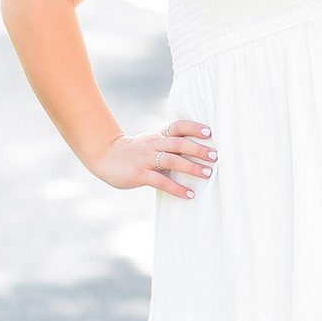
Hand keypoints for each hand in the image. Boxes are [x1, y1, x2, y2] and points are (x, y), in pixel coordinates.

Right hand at [89, 120, 217, 198]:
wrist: (106, 157)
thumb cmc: (136, 152)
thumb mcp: (152, 142)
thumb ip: (170, 144)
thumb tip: (199, 151)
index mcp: (158, 135)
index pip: (178, 126)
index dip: (194, 128)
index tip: (210, 133)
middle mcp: (154, 144)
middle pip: (179, 143)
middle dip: (198, 149)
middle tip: (215, 156)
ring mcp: (146, 159)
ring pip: (172, 160)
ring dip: (191, 167)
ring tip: (207, 174)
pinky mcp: (140, 174)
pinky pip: (161, 181)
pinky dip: (177, 188)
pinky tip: (189, 194)